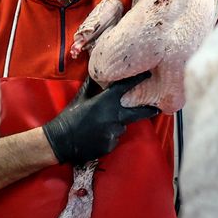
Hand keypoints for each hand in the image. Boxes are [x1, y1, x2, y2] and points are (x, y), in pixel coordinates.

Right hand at [42, 74, 159, 165]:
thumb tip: (96, 72)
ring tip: (100, 126)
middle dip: (149, 110)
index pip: (126, 87)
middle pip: (138, 113)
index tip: (149, 75)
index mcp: (105, 101)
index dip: (138, 80)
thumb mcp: (80, 98)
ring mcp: (113, 132)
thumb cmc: (69, 117)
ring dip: (117, 125)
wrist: (59, 141)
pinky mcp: (110, 145)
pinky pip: (114, 139)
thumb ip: (91, 85)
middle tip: (157, 109)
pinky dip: (109, 137)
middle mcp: (113, 116)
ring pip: (122, 127)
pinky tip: (97, 136)